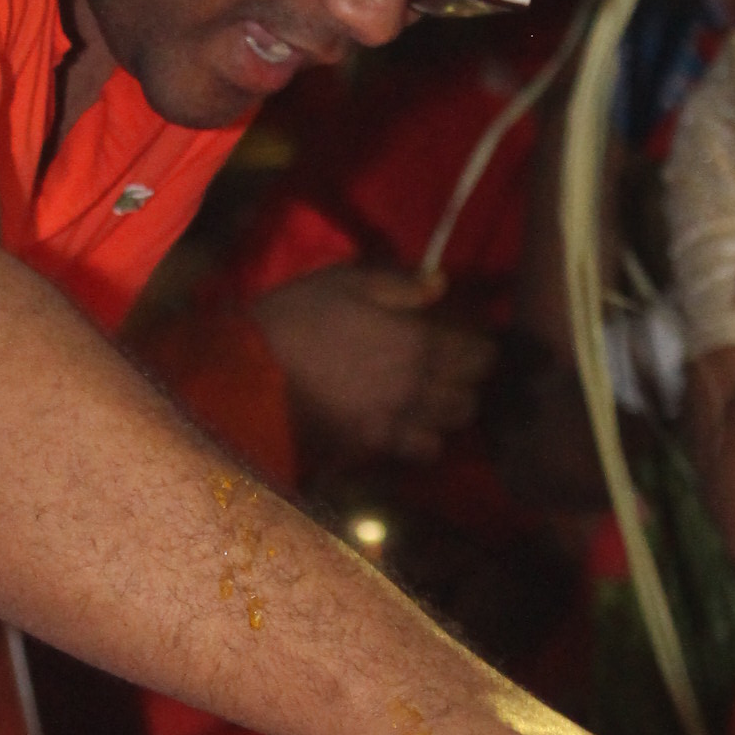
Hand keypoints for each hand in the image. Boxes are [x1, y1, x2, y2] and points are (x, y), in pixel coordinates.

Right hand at [251, 266, 494, 464]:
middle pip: (470, 398)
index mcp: (418, 342)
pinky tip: (409, 427)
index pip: (479, 355)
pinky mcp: (373, 446)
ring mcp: (397, 422)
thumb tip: (441, 286)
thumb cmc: (299, 316)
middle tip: (453, 372)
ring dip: (448, 415)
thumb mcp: (348, 282)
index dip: (481, 348)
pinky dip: (422, 442)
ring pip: (450, 429)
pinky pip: (418, 452)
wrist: (253, 369)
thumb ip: (401, 285)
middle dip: (468, 384)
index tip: (471, 340)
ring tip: (434, 401)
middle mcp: (418, 387)